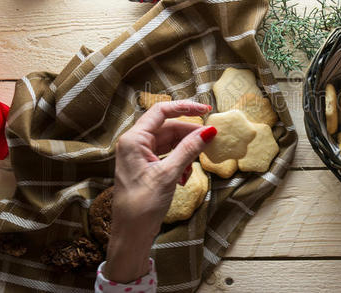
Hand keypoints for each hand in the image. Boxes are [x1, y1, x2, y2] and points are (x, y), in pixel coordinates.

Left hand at [104, 100, 216, 282]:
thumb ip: (188, 150)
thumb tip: (209, 131)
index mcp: (134, 139)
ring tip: (193, 169)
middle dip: (189, 136)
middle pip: (168, 127)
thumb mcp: (169, 174)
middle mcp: (135, 143)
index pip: (162, 111)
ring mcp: (140, 154)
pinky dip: (180, 162)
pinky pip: (167, 155)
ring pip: (170, 142)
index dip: (185, 108)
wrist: (131, 233)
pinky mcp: (146, 166)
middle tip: (209, 142)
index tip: (206, 110)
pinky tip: (185, 177)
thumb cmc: (142, 205)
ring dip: (185, 152)